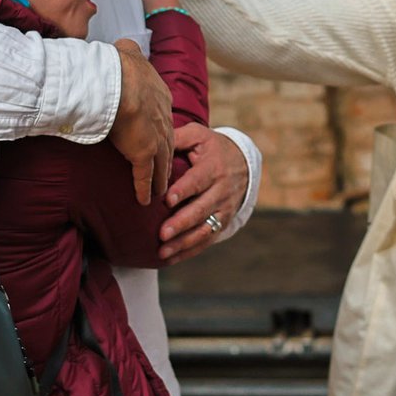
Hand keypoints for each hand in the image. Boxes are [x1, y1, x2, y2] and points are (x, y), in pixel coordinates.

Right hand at [109, 39, 174, 204]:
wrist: (116, 80)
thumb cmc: (116, 65)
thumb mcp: (127, 53)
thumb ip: (128, 51)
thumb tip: (125, 44)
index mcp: (159, 95)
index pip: (162, 117)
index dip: (161, 128)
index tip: (159, 137)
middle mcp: (162, 118)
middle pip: (168, 142)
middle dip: (167, 156)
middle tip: (166, 170)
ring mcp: (155, 137)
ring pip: (161, 162)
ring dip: (161, 177)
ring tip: (161, 190)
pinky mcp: (143, 153)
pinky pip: (145, 176)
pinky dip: (145, 188)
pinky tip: (144, 200)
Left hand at [158, 125, 249, 262]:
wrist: (243, 162)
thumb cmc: (212, 148)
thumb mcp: (199, 136)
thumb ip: (177, 138)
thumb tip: (152, 144)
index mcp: (214, 168)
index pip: (198, 181)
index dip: (183, 191)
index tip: (167, 201)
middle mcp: (222, 190)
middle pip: (201, 209)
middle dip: (181, 223)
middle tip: (162, 233)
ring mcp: (224, 209)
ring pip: (204, 229)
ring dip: (184, 242)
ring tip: (163, 252)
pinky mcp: (222, 222)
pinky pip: (206, 240)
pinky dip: (189, 251)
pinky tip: (170, 259)